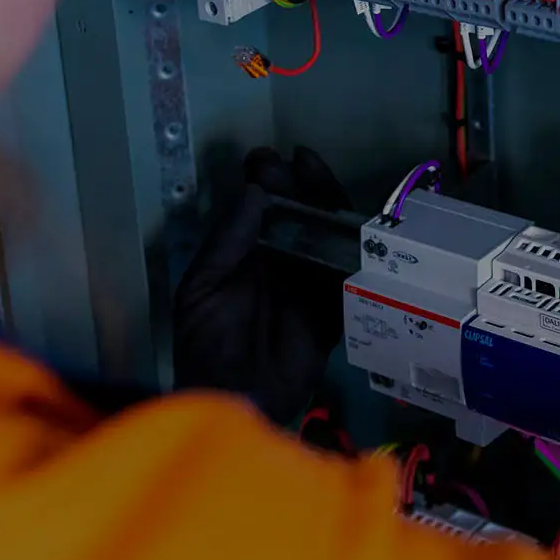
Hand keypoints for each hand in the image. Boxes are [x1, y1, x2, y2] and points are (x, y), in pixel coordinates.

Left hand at [174, 147, 352, 424]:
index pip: (261, 208)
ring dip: (326, 206)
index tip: (267, 160)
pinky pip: (350, 274)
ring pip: (326, 236)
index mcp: (245, 256)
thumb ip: (227, 241)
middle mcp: (279, 263)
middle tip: (296, 163)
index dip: (266, 181)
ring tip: (321, 179)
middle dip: (299, 185)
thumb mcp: (202, 288)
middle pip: (299, 215)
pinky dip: (356, 251)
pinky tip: (357, 229)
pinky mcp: (333, 309)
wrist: (233, 398)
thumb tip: (253, 191)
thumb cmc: (207, 344)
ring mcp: (307, 284)